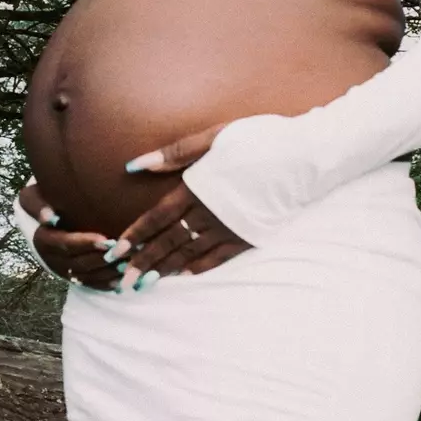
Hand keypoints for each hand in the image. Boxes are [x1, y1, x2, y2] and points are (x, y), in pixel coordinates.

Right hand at [17, 182, 121, 291]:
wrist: (50, 218)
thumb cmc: (47, 201)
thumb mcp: (33, 198)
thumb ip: (37, 205)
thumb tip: (49, 217)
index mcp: (43, 241)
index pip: (66, 244)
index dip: (86, 244)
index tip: (106, 240)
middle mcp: (52, 260)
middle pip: (80, 263)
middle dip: (104, 260)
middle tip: (126, 254)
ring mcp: (64, 272)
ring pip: (88, 276)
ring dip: (109, 273)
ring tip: (130, 265)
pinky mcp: (75, 278)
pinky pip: (93, 285)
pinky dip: (109, 283)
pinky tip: (125, 278)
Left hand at [110, 123, 252, 290]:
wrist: (305, 157)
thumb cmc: (259, 139)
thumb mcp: (214, 138)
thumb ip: (174, 154)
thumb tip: (135, 165)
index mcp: (196, 188)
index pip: (156, 218)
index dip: (135, 236)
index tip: (115, 252)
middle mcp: (208, 213)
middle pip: (168, 241)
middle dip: (143, 262)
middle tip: (123, 282)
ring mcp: (229, 228)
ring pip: (190, 253)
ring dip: (165, 269)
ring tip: (146, 282)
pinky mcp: (248, 235)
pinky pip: (219, 258)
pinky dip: (200, 267)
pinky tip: (186, 275)